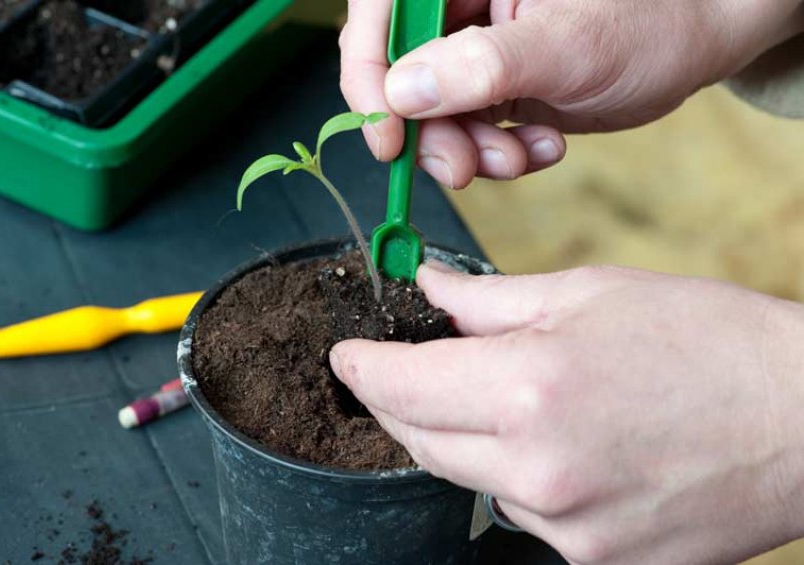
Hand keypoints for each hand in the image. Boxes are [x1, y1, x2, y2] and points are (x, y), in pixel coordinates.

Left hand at [330, 262, 803, 563]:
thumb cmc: (706, 341)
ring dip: (464, 437)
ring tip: (511, 398)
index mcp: (529, 390)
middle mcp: (537, 471)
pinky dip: (517, 475)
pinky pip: (522, 512)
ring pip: (469, 479)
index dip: (363, 370)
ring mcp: (566, 527)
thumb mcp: (588, 293)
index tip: (347, 357)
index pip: (400, 388)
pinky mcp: (594, 561)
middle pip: (420, 440)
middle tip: (405, 369)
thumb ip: (489, 298)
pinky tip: (560, 443)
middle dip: (400, 401)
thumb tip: (429, 289)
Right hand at [339, 0, 803, 187]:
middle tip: (463, 168)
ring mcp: (473, 49)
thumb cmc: (650, 22)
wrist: (694, 46)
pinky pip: (468, 131)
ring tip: (520, 158)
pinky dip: (497, 154)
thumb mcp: (567, 45)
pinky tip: (543, 147)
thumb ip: (481, 66)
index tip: (386, 135)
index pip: (381, 11)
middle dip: (431, 131)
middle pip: (399, 72)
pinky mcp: (491, 86)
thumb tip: (401, 94)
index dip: (367, 72)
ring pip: (431, 112)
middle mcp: (461, 6)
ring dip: (469, 150)